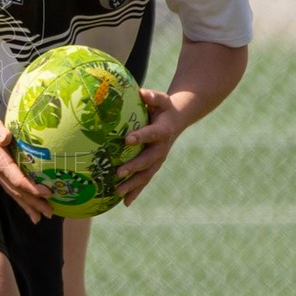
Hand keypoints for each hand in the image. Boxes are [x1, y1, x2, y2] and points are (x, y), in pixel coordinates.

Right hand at [0, 107, 51, 222]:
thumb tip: (6, 137)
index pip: (17, 179)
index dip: (33, 188)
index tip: (49, 193)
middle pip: (18, 192)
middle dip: (34, 203)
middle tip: (50, 214)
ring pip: (13, 194)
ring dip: (27, 206)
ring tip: (39, 218)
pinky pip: (9, 189)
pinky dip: (19, 199)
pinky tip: (25, 204)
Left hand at [116, 89, 183, 205]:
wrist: (177, 120)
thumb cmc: (163, 107)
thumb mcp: (160, 99)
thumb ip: (151, 96)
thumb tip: (140, 92)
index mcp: (163, 131)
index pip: (151, 134)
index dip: (141, 136)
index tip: (127, 140)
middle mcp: (162, 148)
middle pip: (148, 160)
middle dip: (134, 167)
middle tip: (119, 173)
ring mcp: (158, 159)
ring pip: (146, 174)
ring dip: (133, 184)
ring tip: (118, 192)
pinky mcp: (154, 166)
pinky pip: (145, 180)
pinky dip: (136, 192)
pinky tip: (125, 203)